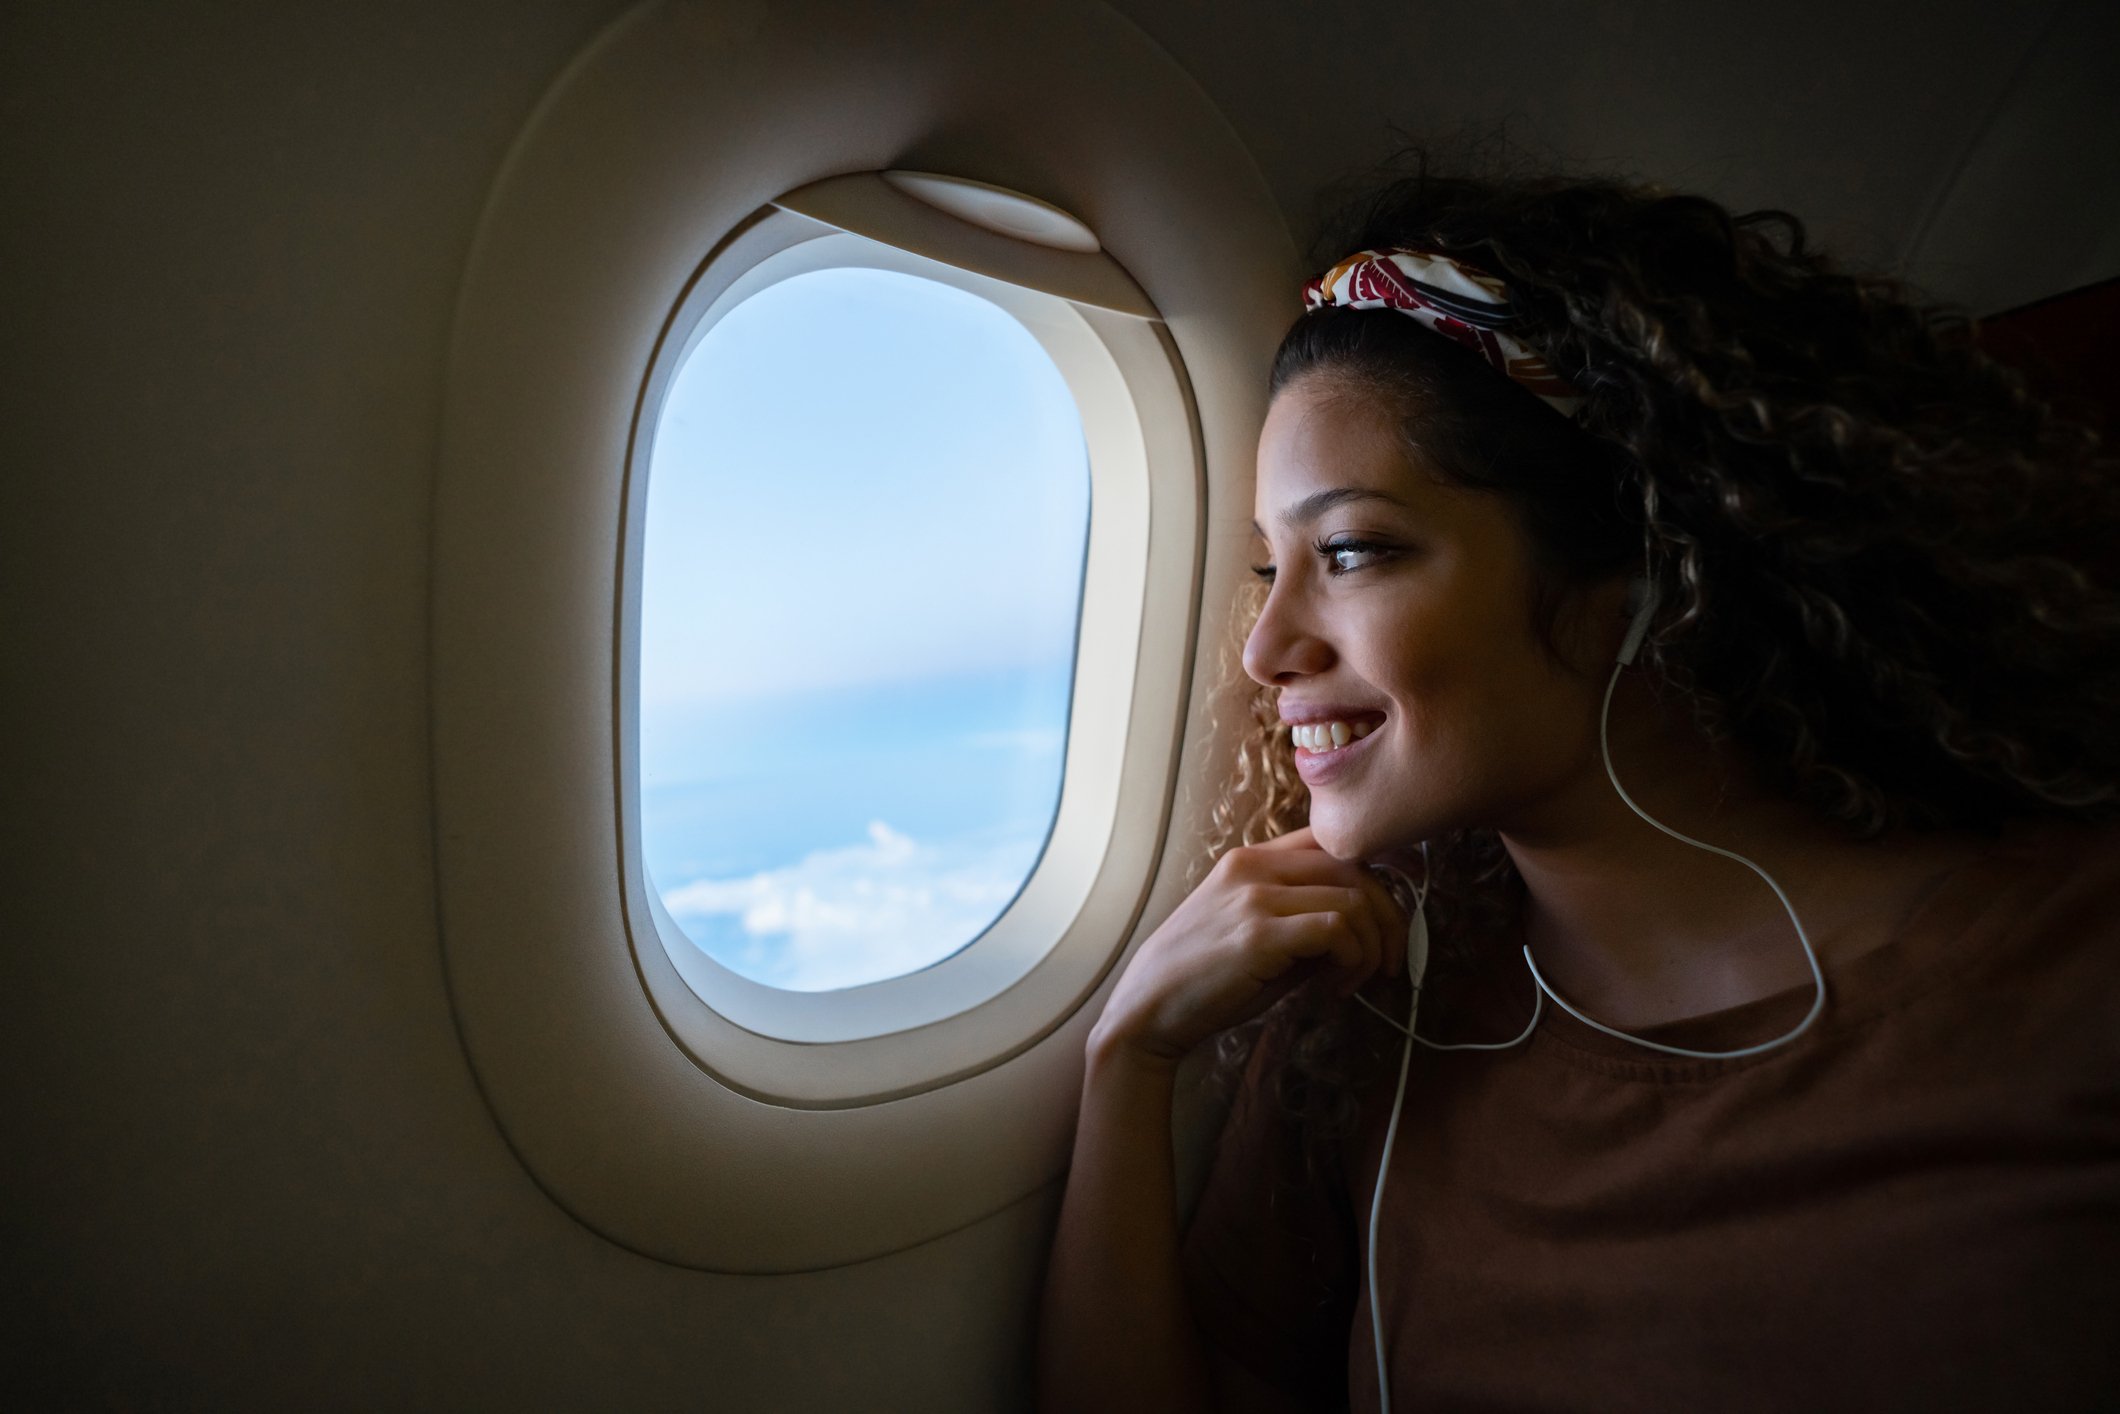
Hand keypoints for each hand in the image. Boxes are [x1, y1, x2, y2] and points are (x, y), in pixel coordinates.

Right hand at [1092, 827, 1407, 1064]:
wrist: (1148, 1011)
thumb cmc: (1202, 981)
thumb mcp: (1253, 934)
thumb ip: (1302, 919)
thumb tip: (1364, 930)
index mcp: (1250, 859)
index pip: (1331, 842)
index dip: (1376, 873)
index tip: (1391, 913)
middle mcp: (1253, 866)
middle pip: (1354, 867)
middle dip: (1387, 918)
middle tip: (1387, 962)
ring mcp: (1255, 896)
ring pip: (1353, 900)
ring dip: (1370, 948)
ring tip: (1352, 983)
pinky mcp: (1259, 933)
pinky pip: (1337, 929)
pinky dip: (1353, 961)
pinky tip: (1336, 988)